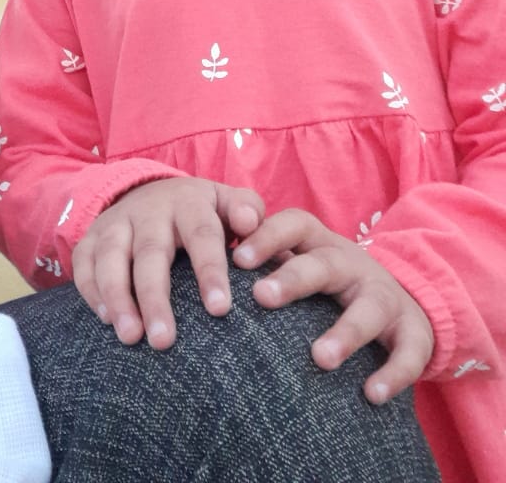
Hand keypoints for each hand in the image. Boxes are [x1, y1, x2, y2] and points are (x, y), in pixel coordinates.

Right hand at [72, 176, 264, 349]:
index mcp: (188, 202)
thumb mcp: (226, 201)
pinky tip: (106, 321)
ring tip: (130, 337)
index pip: (201, 235)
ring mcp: (116, 223)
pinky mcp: (91, 237)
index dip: (210, 271)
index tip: (220, 310)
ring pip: (110, 258)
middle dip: (154, 297)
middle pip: (149, 253)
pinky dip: (91, 291)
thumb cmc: (200, 211)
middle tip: (163, 341)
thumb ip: (246, 210)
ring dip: (117, 298)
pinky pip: (83, 263)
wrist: (151, 190)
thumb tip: (250, 224)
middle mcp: (148, 210)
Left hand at [233, 208, 433, 402]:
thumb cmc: (332, 284)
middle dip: (293, 279)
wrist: (406, 298)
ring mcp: (385, 296)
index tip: (236, 258)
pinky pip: (408, 352)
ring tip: (319, 358)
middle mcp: (352, 264)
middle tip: (261, 297)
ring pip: (368, 309)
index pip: (294, 225)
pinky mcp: (414, 331)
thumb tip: (206, 275)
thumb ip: (267, 265)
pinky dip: (392, 373)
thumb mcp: (304, 263)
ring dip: (345, 332)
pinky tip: (371, 395)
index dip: (267, 237)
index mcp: (320, 244)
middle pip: (324, 264)